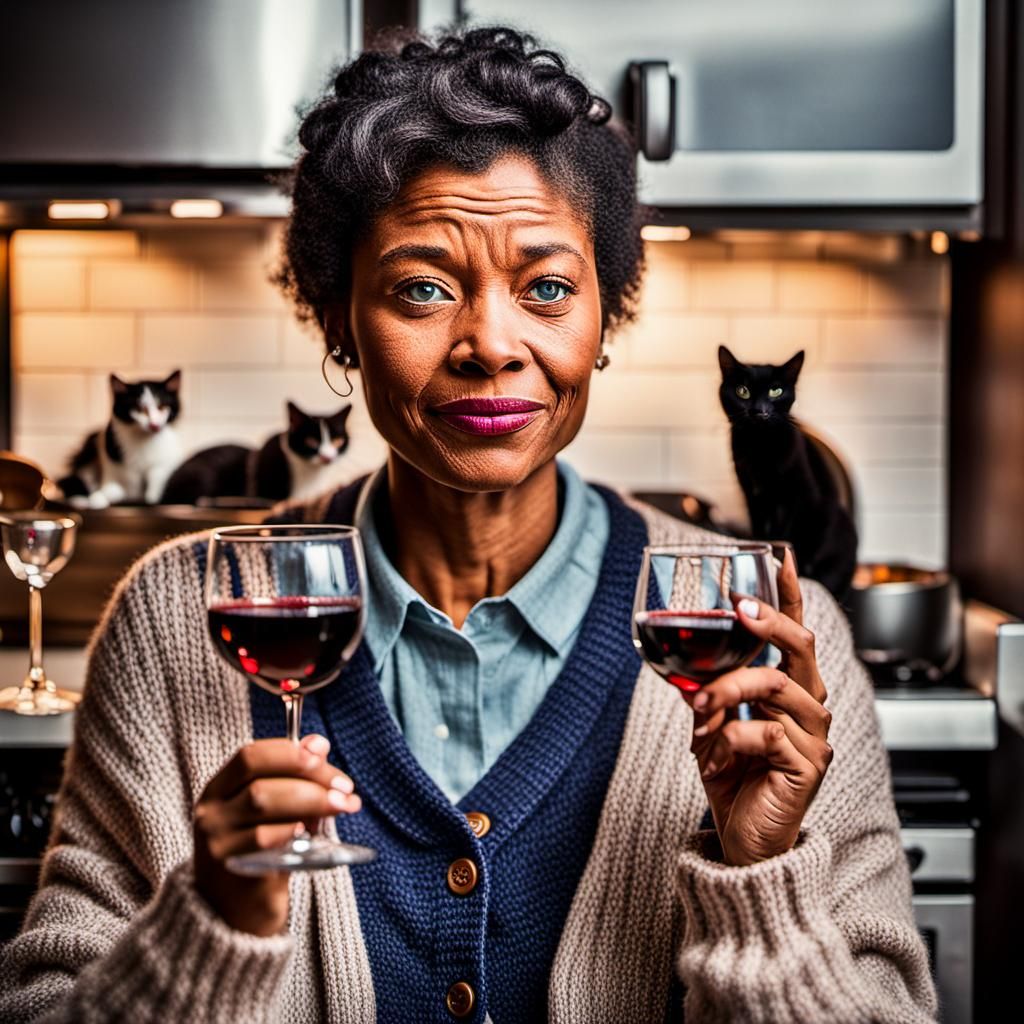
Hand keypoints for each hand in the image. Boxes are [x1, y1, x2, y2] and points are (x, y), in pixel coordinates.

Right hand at [193, 733, 360, 935]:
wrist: (231, 917)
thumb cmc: (259, 854)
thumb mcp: (270, 812)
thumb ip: (291, 776)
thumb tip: (318, 742)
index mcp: (218, 791)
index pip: (250, 756)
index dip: (291, 752)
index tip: (324, 755)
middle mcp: (211, 814)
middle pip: (261, 781)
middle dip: (311, 779)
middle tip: (346, 789)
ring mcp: (218, 843)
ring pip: (263, 804)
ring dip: (312, 800)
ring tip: (343, 806)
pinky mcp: (232, 870)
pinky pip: (265, 840)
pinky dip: (294, 829)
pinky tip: (312, 833)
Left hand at [681, 550, 832, 865]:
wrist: (744, 840)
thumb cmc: (734, 778)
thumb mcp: (710, 727)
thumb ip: (705, 694)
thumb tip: (682, 669)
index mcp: (788, 690)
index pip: (795, 633)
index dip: (790, 595)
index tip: (778, 556)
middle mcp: (809, 705)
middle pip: (803, 648)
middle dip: (771, 622)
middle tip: (741, 609)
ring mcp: (814, 735)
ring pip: (774, 686)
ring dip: (727, 691)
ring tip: (698, 709)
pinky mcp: (808, 765)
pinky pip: (765, 734)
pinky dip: (729, 739)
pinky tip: (714, 754)